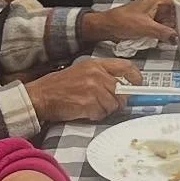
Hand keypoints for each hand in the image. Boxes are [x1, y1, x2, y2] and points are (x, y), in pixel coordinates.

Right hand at [25, 56, 140, 122]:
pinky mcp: (88, 103)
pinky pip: (102, 114)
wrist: (41, 95)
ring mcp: (93, 89)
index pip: (126, 67)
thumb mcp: (83, 71)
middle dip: (118, 101)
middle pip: (122, 91)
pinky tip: (84, 111)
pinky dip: (95, 115)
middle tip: (106, 103)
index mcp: (97, 64)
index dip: (136, 78)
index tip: (138, 86)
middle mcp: (97, 74)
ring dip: (104, 109)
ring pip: (113, 105)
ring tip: (90, 106)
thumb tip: (125, 88)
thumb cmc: (61, 85)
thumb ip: (103, 76)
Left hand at [83, 0, 174, 44]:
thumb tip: (176, 38)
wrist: (107, 27)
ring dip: (173, 29)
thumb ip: (163, 33)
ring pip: (170, 20)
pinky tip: (170, 39)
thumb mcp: (145, 27)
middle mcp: (156, 5)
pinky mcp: (150, 22)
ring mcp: (154, 14)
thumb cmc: (121, 20)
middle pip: (176, 11)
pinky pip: (163, 27)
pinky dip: (166, 33)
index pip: (179, 0)